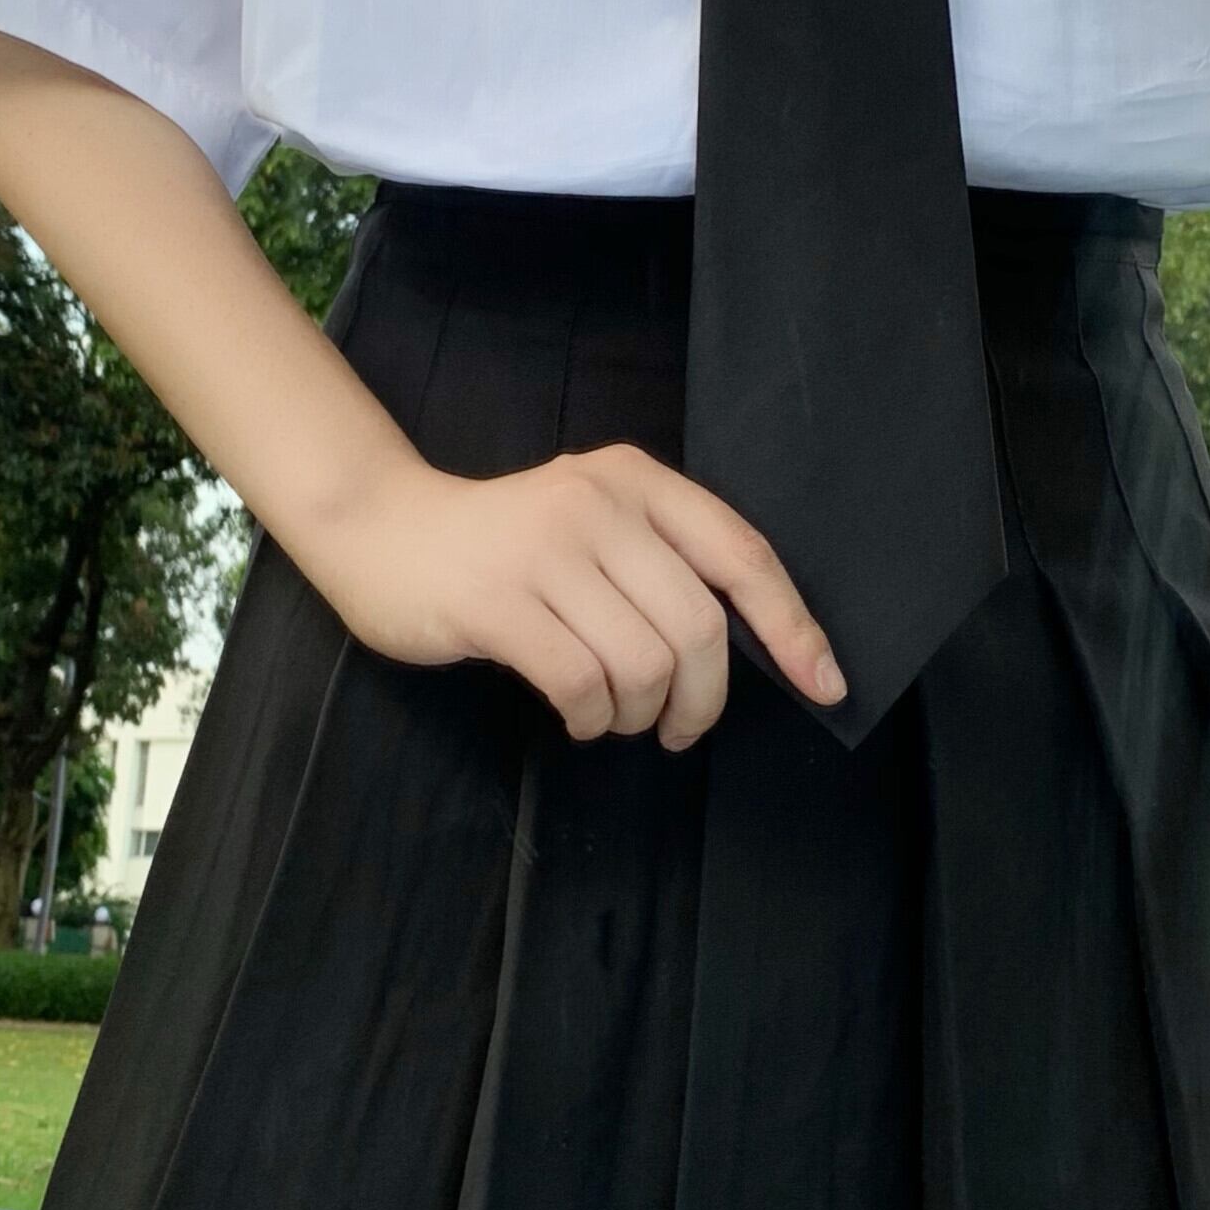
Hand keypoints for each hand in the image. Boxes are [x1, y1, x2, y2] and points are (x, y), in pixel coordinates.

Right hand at [290, 444, 843, 748]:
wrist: (384, 530)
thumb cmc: (506, 544)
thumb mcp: (596, 523)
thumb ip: (665, 562)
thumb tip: (758, 646)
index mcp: (638, 481)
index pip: (743, 556)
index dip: (793, 628)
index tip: (825, 684)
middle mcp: (599, 504)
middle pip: (699, 627)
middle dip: (704, 698)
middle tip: (679, 728)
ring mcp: (545, 550)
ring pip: (644, 663)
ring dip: (641, 715)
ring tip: (617, 716)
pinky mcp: (496, 602)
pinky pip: (581, 683)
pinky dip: (594, 718)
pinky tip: (580, 715)